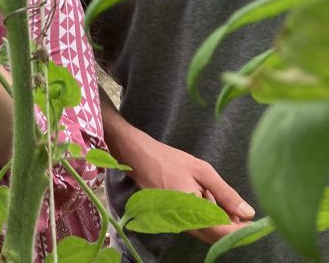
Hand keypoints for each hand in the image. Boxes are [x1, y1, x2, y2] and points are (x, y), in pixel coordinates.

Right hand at [120, 128, 254, 243]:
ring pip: (207, 234)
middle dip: (233, 228)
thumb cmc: (169, 160)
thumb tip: (247, 213)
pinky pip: (197, 227)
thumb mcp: (202, 170)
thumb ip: (226, 193)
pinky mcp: (173, 220)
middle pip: (216, 237)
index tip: (255, 223)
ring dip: (221, 225)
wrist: (138, 157)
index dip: (241, 230)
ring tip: (227, 206)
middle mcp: (184, 222)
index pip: (223, 232)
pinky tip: (212, 204)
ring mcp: (177, 223)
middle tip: (243, 213)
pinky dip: (209, 220)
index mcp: (192, 210)